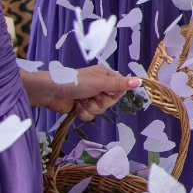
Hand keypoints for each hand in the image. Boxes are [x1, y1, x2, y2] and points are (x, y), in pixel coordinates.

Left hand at [25, 65, 140, 119]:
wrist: (52, 92)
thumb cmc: (76, 82)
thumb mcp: (101, 82)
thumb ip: (120, 84)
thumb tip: (140, 81)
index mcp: (106, 76)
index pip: (121, 88)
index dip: (114, 94)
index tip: (107, 92)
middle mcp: (100, 86)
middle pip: (111, 101)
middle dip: (100, 102)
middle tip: (92, 96)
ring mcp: (91, 97)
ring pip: (101, 110)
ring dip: (90, 107)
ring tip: (81, 101)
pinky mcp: (82, 108)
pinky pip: (90, 116)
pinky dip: (83, 112)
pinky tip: (76, 106)